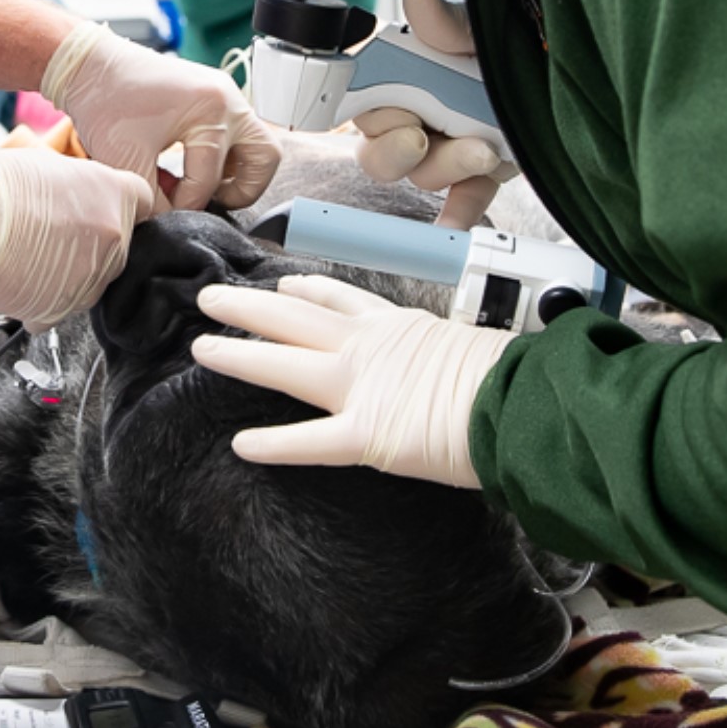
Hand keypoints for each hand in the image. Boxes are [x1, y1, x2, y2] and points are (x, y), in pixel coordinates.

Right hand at [0, 148, 155, 331]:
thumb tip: (81, 194)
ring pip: (90, 279)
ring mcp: (89, 281)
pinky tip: (20, 276)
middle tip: (54, 228)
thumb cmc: (0, 188)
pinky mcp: (59, 310)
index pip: (142, 202)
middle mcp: (113, 242)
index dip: (120, 203)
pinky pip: (59, 308)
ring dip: (68, 270)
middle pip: (118, 244)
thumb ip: (83, 186)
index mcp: (117, 198)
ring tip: (29, 250)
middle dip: (91, 239)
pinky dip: (43, 298)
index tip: (105, 206)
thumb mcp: (53, 166)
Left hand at [43, 21, 280, 211]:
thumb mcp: (125, 160)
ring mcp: (225, 95)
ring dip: (237, 173)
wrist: (90, 65)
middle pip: (264, 158)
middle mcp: (228, 100)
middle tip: (212, 201)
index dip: (185, 204)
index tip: (162, 210)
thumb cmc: (105, 102)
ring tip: (201, 187)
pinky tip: (190, 169)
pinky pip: (237, 134)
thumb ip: (153, 199)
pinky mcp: (214, 97)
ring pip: (257, 145)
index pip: (209, 179)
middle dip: (242, 190)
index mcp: (211, 110)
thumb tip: (170, 220)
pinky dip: (223, 157)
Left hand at [190, 274, 516, 487]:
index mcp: (402, 327)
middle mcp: (372, 347)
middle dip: (250, 306)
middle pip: (297, 318)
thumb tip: (463, 365)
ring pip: (287, 364)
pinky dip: (274, 444)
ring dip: (240, 355)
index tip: (282, 282)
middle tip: (210, 298)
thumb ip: (451, 354)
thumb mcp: (476, 349)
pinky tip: (241, 445)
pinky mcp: (367, 434)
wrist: (525, 403)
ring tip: (201, 348)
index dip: (307, 289)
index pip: (344, 299)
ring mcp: (364, 387)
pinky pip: (310, 441)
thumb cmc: (515, 381)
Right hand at [354, 0, 518, 228]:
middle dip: (399, 149)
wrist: (568, 61)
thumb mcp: (483, 24)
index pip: (364, 100)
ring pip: (425, 174)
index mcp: (409, 72)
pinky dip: (459, 213)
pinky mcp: (483, 168)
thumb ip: (449, 22)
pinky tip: (455, 225)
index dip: (372, 113)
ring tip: (482, 149)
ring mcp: (450, 143)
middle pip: (381, 150)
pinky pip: (466, 197)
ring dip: (448, 166)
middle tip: (421, 137)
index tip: (392, 113)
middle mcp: (421, 111)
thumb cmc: (520, 33)